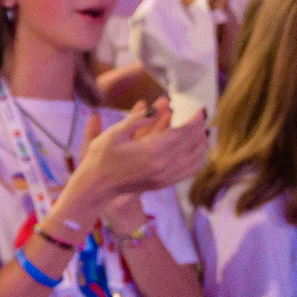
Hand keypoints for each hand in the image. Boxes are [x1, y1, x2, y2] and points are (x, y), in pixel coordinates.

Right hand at [72, 100, 205, 204]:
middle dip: (199, 128)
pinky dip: (196, 159)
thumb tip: (155, 110)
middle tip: (200, 117)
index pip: (184, 132)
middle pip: (192, 143)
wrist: (96, 186)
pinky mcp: (163, 183)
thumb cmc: (100, 158)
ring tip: (200, 132)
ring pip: (195, 158)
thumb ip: (137, 120)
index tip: (200, 110)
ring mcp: (165, 176)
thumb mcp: (114, 133)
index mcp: (153, 149)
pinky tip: (194, 152)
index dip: (195, 120)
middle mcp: (164, 164)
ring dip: (200, 143)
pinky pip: (189, 171)